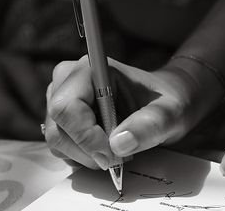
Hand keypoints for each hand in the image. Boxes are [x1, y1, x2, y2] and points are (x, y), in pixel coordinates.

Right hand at [44, 56, 223, 169]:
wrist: (162, 103)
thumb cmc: (166, 101)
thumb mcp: (168, 114)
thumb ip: (148, 125)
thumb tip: (118, 144)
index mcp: (90, 68)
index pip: (67, 107)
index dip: (85, 136)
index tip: (113, 155)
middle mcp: (68, 79)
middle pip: (57, 126)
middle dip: (87, 150)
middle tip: (118, 157)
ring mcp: (60, 97)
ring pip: (56, 139)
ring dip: (86, 156)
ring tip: (116, 150)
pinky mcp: (60, 117)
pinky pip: (60, 146)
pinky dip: (81, 156)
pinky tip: (104, 148)